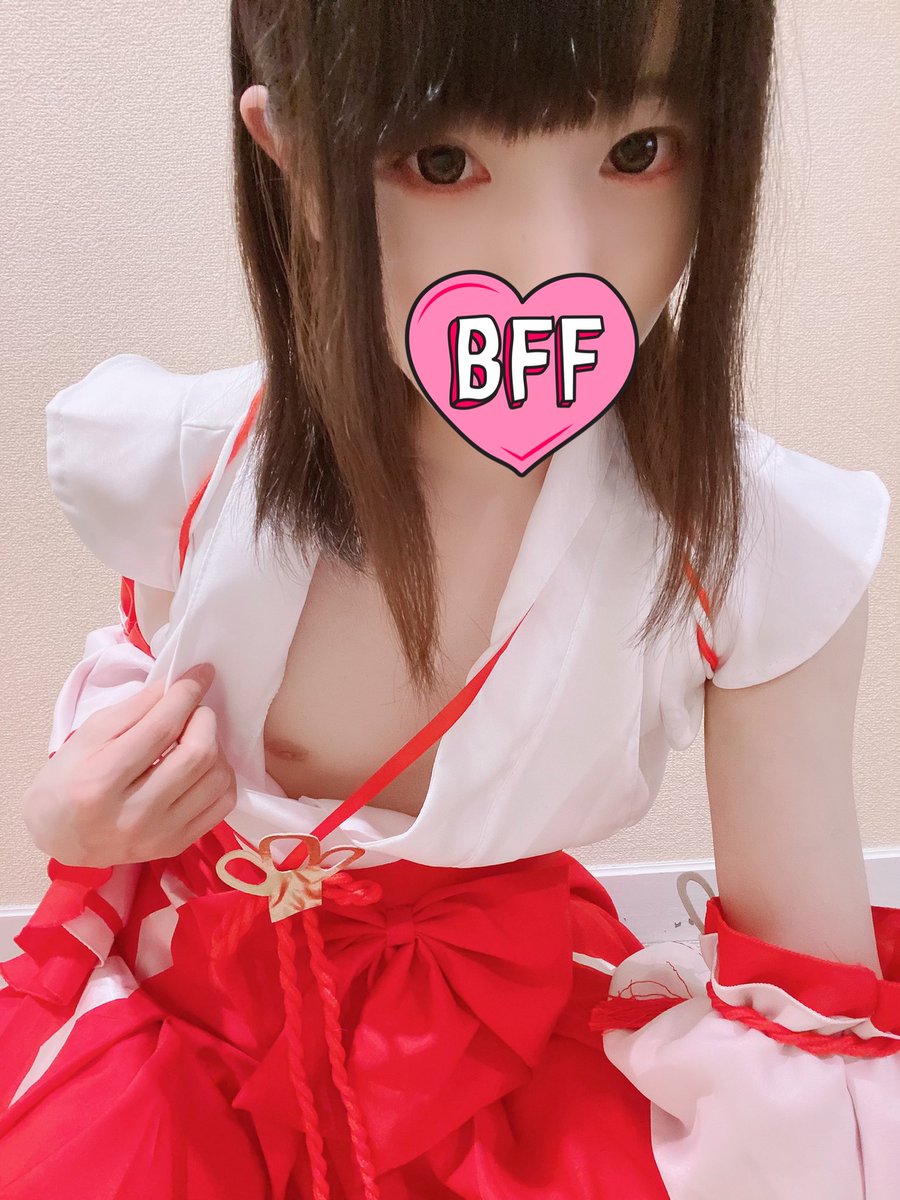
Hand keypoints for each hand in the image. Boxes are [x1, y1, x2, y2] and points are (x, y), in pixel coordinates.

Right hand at [23, 664, 237, 867]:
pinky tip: (202, 766)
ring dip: (214, 747)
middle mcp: (132, 814)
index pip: (161, 728)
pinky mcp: (176, 845)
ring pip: (216, 778)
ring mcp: (158, 835)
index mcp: (101, 781)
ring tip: (194, 738)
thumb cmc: (69, 779)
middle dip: (204, 719)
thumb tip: (177, 685)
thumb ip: (135, 708)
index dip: (188, 693)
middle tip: (193, 710)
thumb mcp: (89, 735)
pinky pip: (222, 804)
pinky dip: (221, 776)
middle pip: (197, 754)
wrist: (60, 837)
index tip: (202, 674)